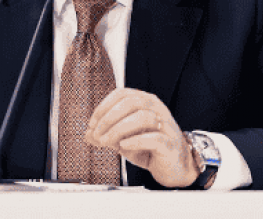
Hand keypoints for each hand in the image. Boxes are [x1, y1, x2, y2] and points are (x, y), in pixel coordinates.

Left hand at [84, 88, 199, 187]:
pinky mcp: (170, 143)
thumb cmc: (149, 149)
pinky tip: (124, 146)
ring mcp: (165, 125)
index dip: (103, 107)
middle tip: (98, 134)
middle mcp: (156, 109)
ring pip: (142, 117)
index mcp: (144, 102)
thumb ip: (106, 135)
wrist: (174, 167)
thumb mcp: (123, 140)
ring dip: (119, 129)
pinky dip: (135, 140)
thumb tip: (88, 134)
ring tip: (107, 142)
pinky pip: (154, 137)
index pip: (121, 94)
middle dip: (109, 118)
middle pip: (131, 102)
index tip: (92, 123)